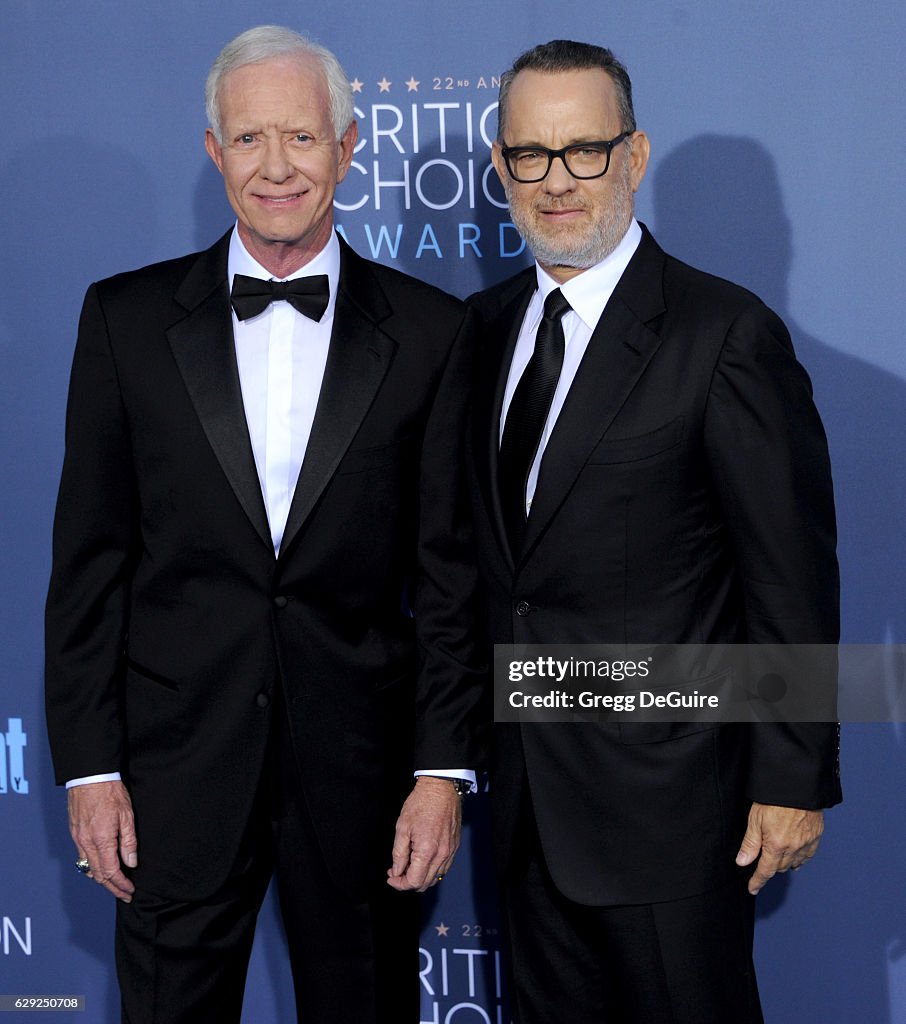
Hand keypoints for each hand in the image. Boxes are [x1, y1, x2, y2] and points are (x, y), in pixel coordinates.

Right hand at [68, 780, 137, 901]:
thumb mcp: (127, 815)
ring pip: (89, 868)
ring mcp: (79, 839)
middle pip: (99, 875)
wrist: (90, 777)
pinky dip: (92, 867)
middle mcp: (87, 843)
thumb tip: (131, 862)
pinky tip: (100, 868)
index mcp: (102, 840)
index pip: (111, 872)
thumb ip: (129, 841)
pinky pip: (82, 858)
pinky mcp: (75, 833)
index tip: (130, 890)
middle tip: (124, 894)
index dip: (121, 884)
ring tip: (114, 885)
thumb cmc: (110, 792)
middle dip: (112, 887)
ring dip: (102, 879)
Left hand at [387, 776, 461, 891]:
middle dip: (408, 881)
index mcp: (427, 851)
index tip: (391, 877)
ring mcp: (450, 851)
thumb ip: (398, 853)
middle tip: (397, 870)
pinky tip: (422, 858)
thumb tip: (397, 871)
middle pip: (425, 883)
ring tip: (409, 864)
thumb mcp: (402, 827)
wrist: (441, 788)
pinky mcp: (454, 846)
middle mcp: (441, 855)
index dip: (399, 884)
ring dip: (421, 876)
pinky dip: (432, 869)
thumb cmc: (421, 803)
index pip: (414, 881)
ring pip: (436, 877)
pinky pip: (444, 867)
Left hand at [736, 802, 822, 894]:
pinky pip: (807, 855)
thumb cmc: (774, 799)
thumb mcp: (755, 819)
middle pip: (780, 868)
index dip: (758, 881)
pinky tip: (794, 854)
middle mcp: (793, 848)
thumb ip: (750, 843)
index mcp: (776, 845)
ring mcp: (806, 843)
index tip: (752, 889)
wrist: (798, 785)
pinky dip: (799, 858)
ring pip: (794, 863)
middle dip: (769, 868)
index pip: (765, 870)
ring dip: (784, 863)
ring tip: (776, 857)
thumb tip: (742, 862)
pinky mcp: (816, 836)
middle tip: (762, 862)